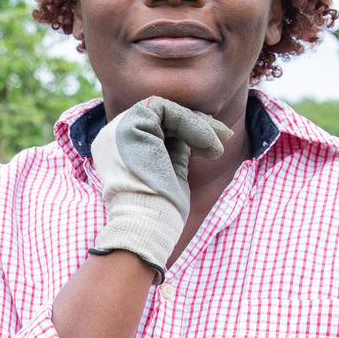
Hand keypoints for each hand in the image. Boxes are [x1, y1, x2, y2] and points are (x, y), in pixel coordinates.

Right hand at [89, 97, 229, 276]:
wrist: (148, 226)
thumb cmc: (160, 212)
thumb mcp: (170, 174)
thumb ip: (175, 151)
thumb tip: (193, 134)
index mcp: (118, 151)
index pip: (157, 129)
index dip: (187, 131)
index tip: (213, 144)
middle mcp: (113, 137)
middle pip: (161, 117)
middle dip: (197, 124)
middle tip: (225, 135)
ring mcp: (119, 129)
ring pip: (166, 111)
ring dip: (198, 125)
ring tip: (217, 147)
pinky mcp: (130, 124)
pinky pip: (167, 111)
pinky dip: (192, 124)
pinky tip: (209, 143)